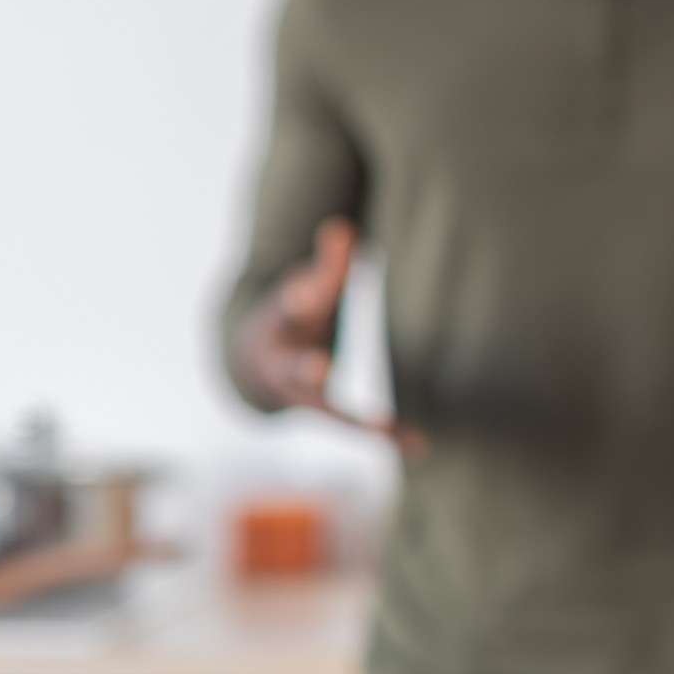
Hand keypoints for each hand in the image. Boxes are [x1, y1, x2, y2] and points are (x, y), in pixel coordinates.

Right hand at [234, 218, 423, 457]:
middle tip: (317, 368)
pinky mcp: (324, 413)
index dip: (299, 297)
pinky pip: (354, 429)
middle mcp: (284, 367)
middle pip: (294, 368)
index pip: (288, 308)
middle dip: (305, 368)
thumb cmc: (290, 320)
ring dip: (354, 420)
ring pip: (326, 410)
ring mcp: (302, 396)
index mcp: (277, 327)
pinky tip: (420, 447)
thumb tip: (342, 226)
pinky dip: (386, 437)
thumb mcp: (301, 291)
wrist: (253, 368)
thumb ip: (325, 266)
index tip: (307, 291)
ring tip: (382, 429)